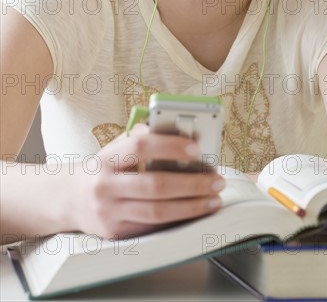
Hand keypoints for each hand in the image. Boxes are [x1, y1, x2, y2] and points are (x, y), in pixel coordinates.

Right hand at [70, 125, 224, 238]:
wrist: (70, 198)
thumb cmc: (105, 168)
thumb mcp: (116, 147)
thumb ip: (143, 138)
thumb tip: (182, 133)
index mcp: (107, 159)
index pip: (140, 147)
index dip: (170, 146)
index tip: (197, 148)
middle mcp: (105, 186)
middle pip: (155, 185)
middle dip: (192, 183)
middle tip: (217, 180)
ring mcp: (109, 212)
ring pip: (157, 211)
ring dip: (192, 206)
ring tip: (214, 199)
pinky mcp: (116, 232)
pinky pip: (153, 226)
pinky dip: (178, 219)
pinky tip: (196, 211)